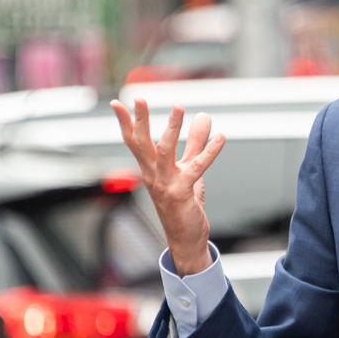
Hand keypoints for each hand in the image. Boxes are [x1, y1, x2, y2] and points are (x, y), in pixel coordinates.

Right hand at [111, 98, 225, 275]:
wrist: (185, 238)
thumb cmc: (184, 203)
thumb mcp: (189, 169)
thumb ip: (195, 143)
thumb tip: (203, 117)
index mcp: (150, 169)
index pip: (134, 142)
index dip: (125, 123)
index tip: (117, 103)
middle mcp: (153, 175)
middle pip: (142, 143)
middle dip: (140, 120)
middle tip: (138, 99)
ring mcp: (166, 184)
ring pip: (165, 151)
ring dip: (172, 128)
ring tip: (178, 107)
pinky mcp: (182, 193)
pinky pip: (196, 168)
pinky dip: (209, 151)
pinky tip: (221, 138)